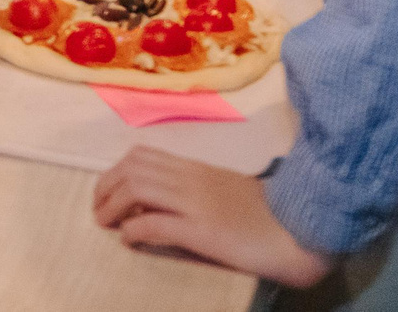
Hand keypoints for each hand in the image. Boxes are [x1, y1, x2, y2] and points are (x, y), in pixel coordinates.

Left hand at [93, 147, 330, 287]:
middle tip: (99, 210)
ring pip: (136, 188)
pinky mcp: (202, 230)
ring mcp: (196, 203)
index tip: (107, 192)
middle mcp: (192, 180)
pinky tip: (130, 241)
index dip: (116, 171)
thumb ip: (196, 189)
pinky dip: (133, 231)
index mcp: (197, 169)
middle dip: (105, 187)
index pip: (144, 155)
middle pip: (132, 167)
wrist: (299, 231)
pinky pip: (154, 224)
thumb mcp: (226, 192)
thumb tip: (162, 202)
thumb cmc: (266, 215)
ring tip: (106, 224)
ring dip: (112, 206)